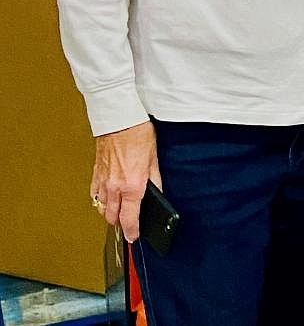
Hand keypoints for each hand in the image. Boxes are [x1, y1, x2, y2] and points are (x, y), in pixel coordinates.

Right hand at [90, 120, 160, 242]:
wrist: (120, 120)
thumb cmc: (138, 135)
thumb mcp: (154, 159)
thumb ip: (155, 180)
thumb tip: (157, 194)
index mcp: (132, 186)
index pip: (129, 218)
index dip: (132, 231)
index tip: (134, 236)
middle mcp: (114, 187)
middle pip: (112, 217)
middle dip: (120, 224)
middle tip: (129, 224)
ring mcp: (102, 181)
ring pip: (101, 208)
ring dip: (110, 213)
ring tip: (119, 211)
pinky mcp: (95, 174)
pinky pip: (94, 195)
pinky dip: (100, 200)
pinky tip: (107, 198)